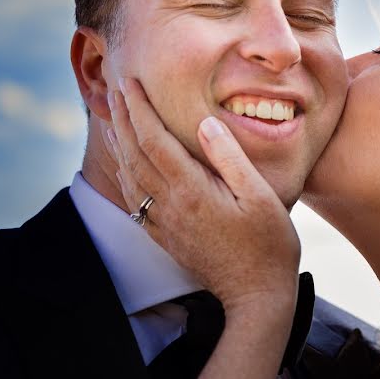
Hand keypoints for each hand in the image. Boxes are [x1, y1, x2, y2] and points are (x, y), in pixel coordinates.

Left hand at [106, 78, 299, 312]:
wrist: (257, 294)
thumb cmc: (268, 243)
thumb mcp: (260, 194)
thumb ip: (230, 157)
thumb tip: (205, 122)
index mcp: (192, 190)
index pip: (154, 140)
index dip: (140, 109)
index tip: (132, 84)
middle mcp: (171, 206)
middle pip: (135, 155)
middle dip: (122, 120)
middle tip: (116, 90)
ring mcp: (166, 224)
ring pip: (129, 177)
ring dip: (118, 145)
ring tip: (111, 121)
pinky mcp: (167, 237)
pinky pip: (134, 201)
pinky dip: (123, 176)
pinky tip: (123, 167)